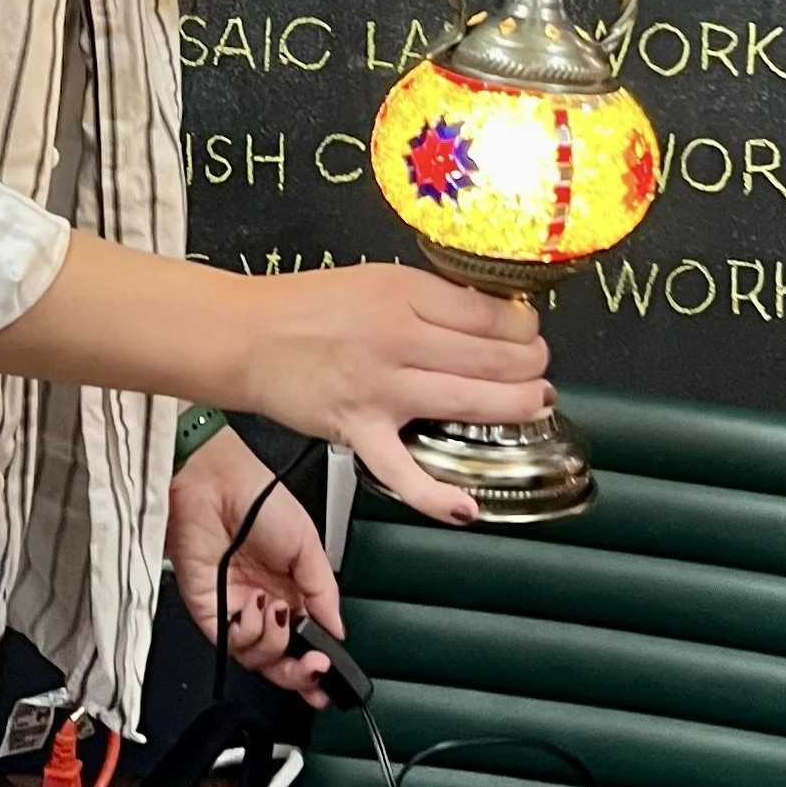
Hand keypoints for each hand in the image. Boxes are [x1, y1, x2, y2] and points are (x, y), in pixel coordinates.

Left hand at [167, 427, 342, 702]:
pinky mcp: (209, 612)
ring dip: (276, 643)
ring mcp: (236, 610)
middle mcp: (264, 604)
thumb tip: (338, 630)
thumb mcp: (307, 542)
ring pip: (259, 660)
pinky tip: (259, 606)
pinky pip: (232, 644)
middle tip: (315, 667)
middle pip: (281, 661)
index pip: (304, 639)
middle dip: (300, 673)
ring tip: (279, 609)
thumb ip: (324, 591)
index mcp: (290, 588)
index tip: (330, 673)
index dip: (316, 663)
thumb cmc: (256, 498)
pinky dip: (251, 633)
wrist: (214, 485)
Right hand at [232, 265, 547, 525]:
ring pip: (467, 402)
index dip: (524, 327)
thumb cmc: (307, 307)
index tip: (529, 334)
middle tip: (539, 370)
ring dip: (515, 406)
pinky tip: (466, 507)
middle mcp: (395, 339)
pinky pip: (401, 471)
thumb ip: (429, 298)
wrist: (246, 335)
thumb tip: (489, 315)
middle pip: (490, 356)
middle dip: (531, 366)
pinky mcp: (356, 432)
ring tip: (533, 406)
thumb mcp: (376, 280)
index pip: (487, 313)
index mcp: (402, 294)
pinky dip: (435, 495)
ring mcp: (378, 390)